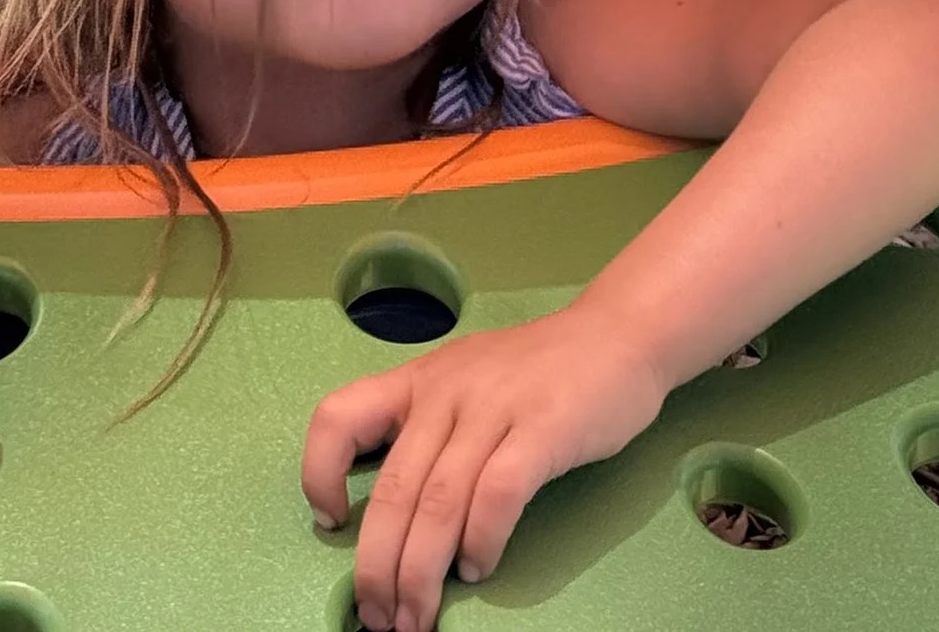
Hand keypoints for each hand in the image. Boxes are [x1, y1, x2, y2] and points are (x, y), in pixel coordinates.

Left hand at [303, 305, 668, 631]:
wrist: (618, 334)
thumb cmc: (538, 373)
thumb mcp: (466, 386)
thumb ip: (431, 435)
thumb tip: (396, 521)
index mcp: (418, 381)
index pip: (339, 416)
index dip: (320, 473)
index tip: (332, 521)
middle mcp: (447, 391)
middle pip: (394, 490)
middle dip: (377, 567)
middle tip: (377, 618)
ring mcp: (495, 407)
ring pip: (438, 502)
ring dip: (421, 574)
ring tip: (417, 618)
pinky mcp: (544, 426)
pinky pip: (497, 494)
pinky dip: (481, 541)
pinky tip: (478, 571)